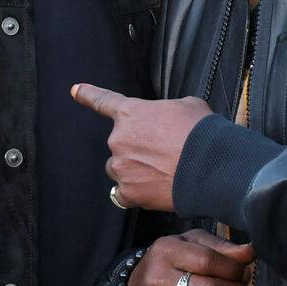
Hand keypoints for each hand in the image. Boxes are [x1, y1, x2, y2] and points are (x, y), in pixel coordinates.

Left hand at [69, 84, 213, 212]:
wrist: (211, 166)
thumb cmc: (201, 132)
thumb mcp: (187, 105)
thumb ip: (168, 110)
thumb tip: (171, 120)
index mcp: (130, 112)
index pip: (104, 101)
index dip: (88, 95)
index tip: (75, 90)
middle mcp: (118, 139)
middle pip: (120, 145)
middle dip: (138, 149)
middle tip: (164, 154)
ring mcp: (121, 167)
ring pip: (120, 169)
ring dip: (134, 171)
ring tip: (162, 172)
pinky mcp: (128, 192)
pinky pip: (123, 194)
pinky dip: (135, 193)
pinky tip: (153, 190)